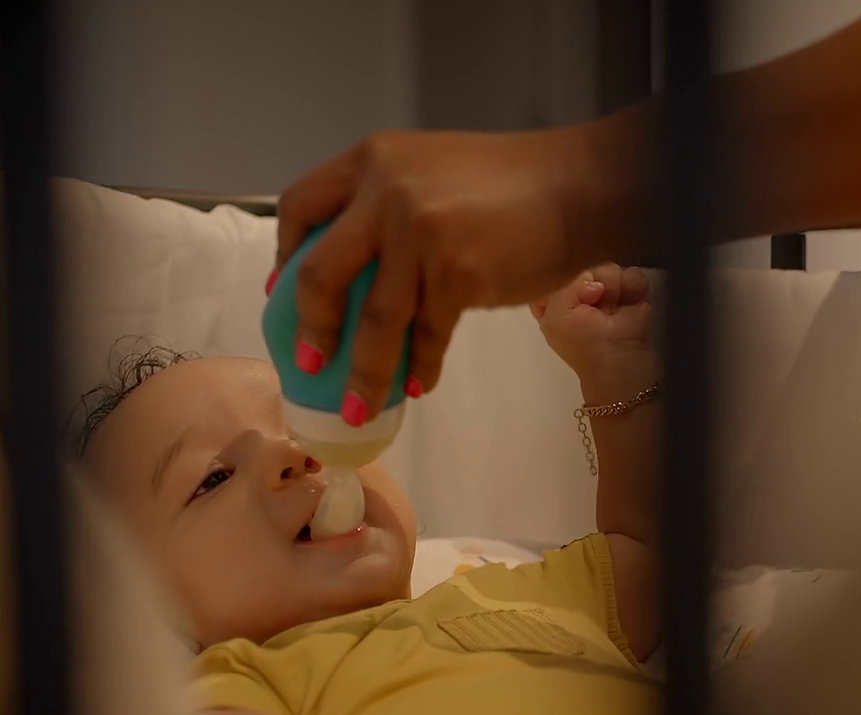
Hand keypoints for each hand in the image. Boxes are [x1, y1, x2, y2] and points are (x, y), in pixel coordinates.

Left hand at [275, 127, 631, 420]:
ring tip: (357, 408)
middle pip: (320, 274)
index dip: (285, 257)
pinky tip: (420, 383)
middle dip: (311, 329)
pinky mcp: (456, 273)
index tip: (284, 295)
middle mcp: (384, 191)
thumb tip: (347, 273)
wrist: (575, 188)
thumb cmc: (507, 184)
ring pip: (373, 320)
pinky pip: (426, 334)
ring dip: (364, 373)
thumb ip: (383, 207)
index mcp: (370, 159)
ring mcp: (419, 232)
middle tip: (309, 364)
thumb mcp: (427, 174)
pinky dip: (421, 365)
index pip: (300, 207)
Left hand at [531, 263, 658, 397]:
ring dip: (613, 285)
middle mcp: (581, 294)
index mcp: (555, 302)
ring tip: (614, 308)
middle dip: (589, 280)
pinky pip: (634, 272)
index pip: (553, 271)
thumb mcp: (556, 317)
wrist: (623, 363)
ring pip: (608, 265)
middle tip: (594, 301)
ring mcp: (608, 292)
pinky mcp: (633, 292)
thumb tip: (597, 283)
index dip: (561, 274)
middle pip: (583, 263)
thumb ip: (564, 285)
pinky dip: (634, 287)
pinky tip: (631, 304)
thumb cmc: (584, 345)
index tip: (568, 290)